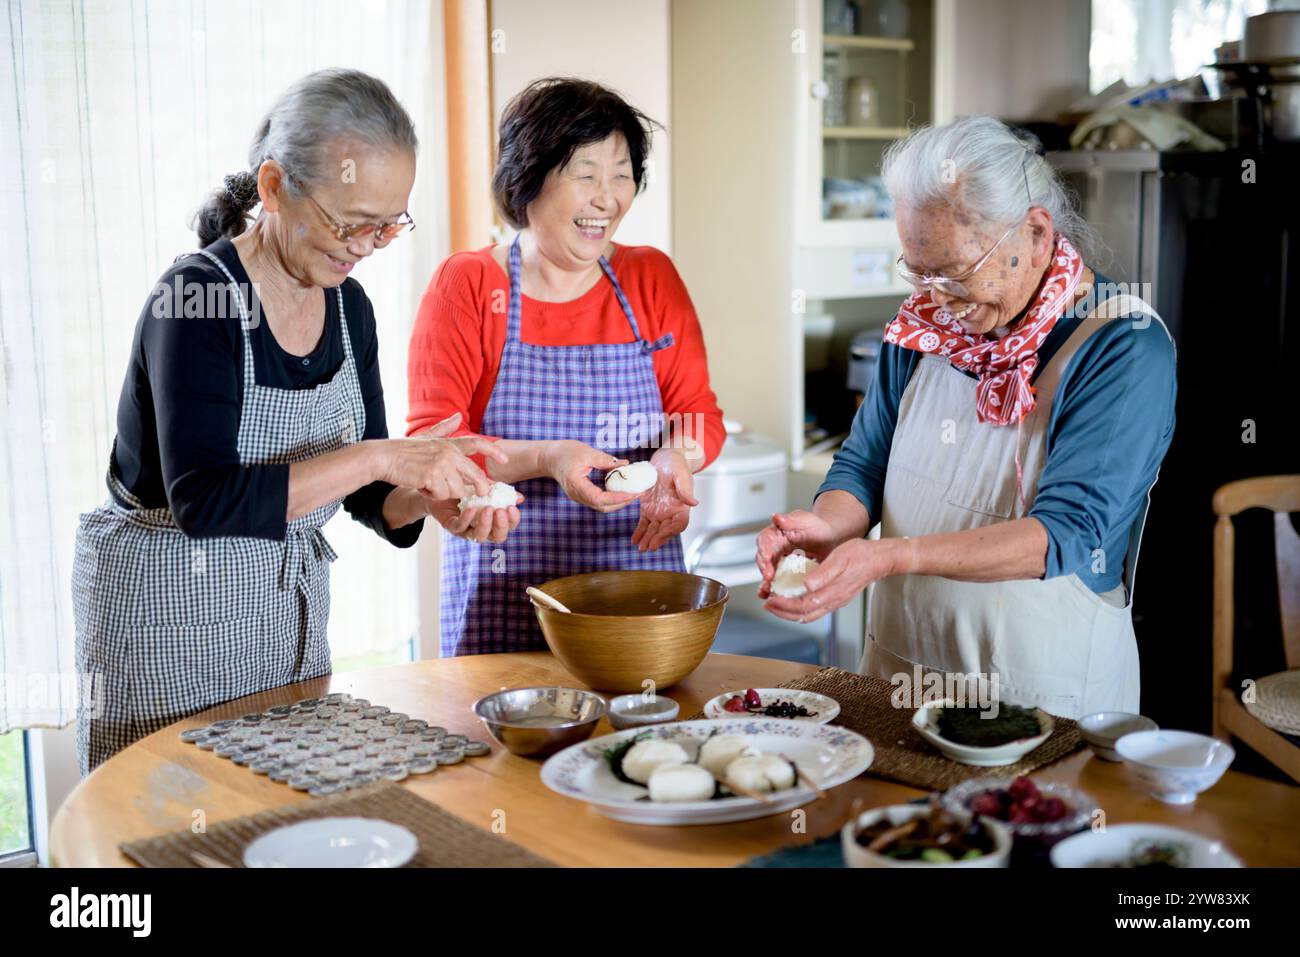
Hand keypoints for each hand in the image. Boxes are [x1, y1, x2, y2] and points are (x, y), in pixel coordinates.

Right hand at [379, 414, 507, 500]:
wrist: (383, 457)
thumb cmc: (403, 450)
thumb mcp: (426, 437)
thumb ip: (444, 429)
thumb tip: (458, 415)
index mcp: (449, 444)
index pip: (477, 444)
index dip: (493, 451)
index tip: (505, 459)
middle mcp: (449, 452)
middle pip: (475, 475)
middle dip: (481, 488)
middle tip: (482, 495)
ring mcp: (442, 464)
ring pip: (457, 489)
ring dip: (444, 492)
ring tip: (429, 484)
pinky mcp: (433, 476)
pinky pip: (442, 495)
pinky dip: (432, 495)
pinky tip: (422, 486)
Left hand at [423, 489, 523, 543]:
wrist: (442, 486)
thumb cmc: (467, 488)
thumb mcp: (486, 487)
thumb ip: (502, 492)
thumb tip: (520, 498)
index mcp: (493, 521)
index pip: (508, 526)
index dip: (513, 520)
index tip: (512, 507)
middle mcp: (482, 529)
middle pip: (497, 537)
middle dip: (501, 526)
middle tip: (500, 511)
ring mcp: (467, 530)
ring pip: (479, 536)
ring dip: (486, 524)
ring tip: (488, 509)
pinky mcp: (452, 526)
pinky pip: (460, 527)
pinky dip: (467, 519)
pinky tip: (472, 508)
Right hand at [542, 440, 639, 512]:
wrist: (549, 458)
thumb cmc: (564, 453)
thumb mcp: (586, 453)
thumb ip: (605, 460)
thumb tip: (626, 464)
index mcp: (576, 486)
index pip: (600, 499)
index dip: (618, 498)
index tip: (634, 492)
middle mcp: (578, 495)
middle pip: (604, 507)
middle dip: (623, 502)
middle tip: (639, 492)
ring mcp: (580, 497)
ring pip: (603, 506)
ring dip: (620, 501)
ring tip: (634, 491)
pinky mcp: (583, 495)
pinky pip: (600, 501)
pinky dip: (613, 497)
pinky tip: (623, 488)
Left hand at [631, 448, 697, 551]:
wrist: (665, 459)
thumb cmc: (676, 464)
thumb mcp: (681, 474)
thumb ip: (685, 489)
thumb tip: (694, 503)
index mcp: (682, 505)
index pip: (679, 523)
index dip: (670, 532)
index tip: (661, 536)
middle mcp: (671, 511)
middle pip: (665, 530)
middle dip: (657, 539)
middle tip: (648, 547)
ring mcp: (659, 511)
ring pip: (654, 529)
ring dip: (647, 539)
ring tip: (640, 548)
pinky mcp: (648, 508)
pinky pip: (644, 523)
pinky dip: (639, 532)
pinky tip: (634, 540)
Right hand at [755, 510, 837, 597]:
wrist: (830, 541)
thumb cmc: (818, 528)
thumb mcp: (807, 521)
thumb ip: (792, 520)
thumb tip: (776, 517)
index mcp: (776, 533)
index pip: (765, 540)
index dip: (764, 549)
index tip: (766, 557)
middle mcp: (773, 548)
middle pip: (762, 558)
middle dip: (763, 568)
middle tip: (768, 576)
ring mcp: (777, 562)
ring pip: (766, 572)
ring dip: (765, 582)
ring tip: (767, 590)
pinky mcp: (783, 574)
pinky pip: (775, 582)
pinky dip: (771, 589)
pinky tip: (770, 596)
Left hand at [763, 538, 904, 623]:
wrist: (879, 559)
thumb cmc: (860, 555)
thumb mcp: (839, 558)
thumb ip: (823, 573)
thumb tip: (806, 585)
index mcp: (832, 592)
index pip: (802, 605)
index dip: (784, 604)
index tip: (770, 599)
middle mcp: (833, 600)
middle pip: (803, 614)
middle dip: (782, 611)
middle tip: (767, 604)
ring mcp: (836, 601)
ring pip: (809, 614)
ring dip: (790, 612)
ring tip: (776, 605)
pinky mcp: (837, 598)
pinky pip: (815, 609)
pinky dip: (801, 609)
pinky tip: (794, 601)